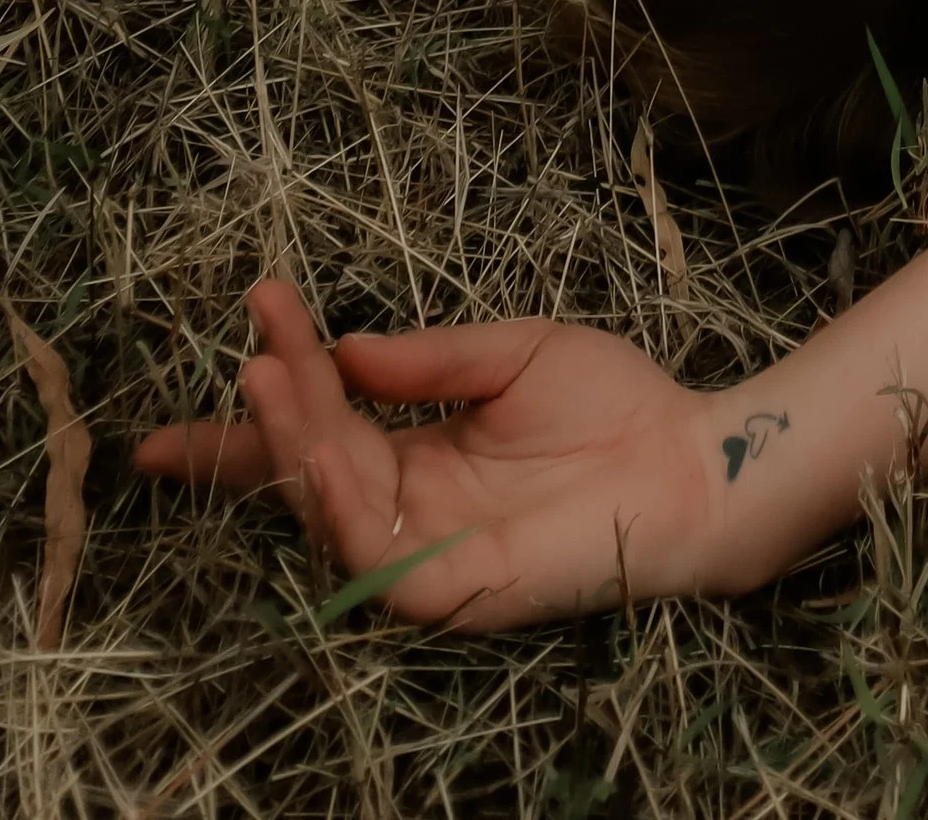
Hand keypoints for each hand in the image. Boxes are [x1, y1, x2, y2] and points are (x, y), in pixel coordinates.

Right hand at [133, 277, 726, 628]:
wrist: (689, 458)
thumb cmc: (614, 406)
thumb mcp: (513, 354)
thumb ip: (431, 357)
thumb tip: (346, 348)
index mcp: (422, 453)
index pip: (326, 429)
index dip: (272, 400)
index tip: (238, 337)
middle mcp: (411, 507)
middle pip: (313, 465)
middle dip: (270, 414)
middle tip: (249, 351)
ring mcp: (424, 553)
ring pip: (330, 506)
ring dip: (294, 444)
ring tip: (271, 374)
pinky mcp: (448, 591)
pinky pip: (374, 553)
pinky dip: (340, 502)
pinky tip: (325, 447)